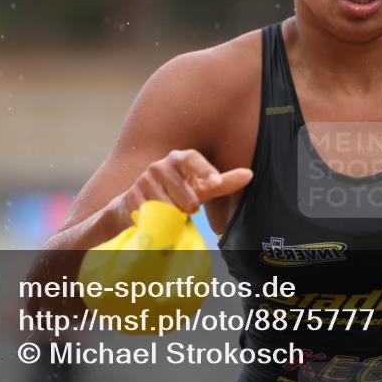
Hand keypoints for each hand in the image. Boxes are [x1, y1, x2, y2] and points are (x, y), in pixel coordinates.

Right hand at [106, 149, 252, 227]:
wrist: (140, 204)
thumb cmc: (179, 193)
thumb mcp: (202, 188)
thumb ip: (224, 182)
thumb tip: (250, 174)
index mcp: (179, 159)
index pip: (192, 158)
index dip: (205, 170)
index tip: (216, 184)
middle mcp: (160, 166)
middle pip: (186, 196)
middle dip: (190, 208)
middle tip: (186, 207)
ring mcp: (143, 180)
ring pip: (169, 209)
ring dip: (174, 217)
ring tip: (171, 211)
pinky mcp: (131, 197)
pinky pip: (153, 217)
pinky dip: (159, 222)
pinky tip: (156, 216)